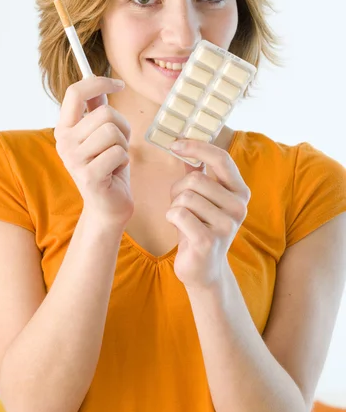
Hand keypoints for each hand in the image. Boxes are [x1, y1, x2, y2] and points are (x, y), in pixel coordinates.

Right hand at [54, 76, 133, 226]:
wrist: (107, 206)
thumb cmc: (108, 168)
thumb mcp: (101, 135)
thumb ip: (96, 111)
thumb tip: (99, 84)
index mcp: (64, 129)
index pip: (75, 92)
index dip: (99, 82)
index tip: (119, 83)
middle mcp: (63, 142)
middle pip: (104, 113)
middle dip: (122, 126)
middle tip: (119, 144)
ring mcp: (74, 160)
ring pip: (113, 132)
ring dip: (124, 145)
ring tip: (116, 159)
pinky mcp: (88, 176)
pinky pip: (118, 152)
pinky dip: (124, 160)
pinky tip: (115, 172)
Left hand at [166, 139, 250, 290]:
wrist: (204, 269)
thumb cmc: (200, 228)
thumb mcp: (203, 198)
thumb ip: (198, 171)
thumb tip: (184, 142)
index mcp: (240, 192)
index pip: (221, 158)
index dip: (197, 147)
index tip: (175, 143)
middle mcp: (239, 207)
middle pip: (196, 179)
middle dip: (179, 189)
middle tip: (180, 204)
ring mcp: (226, 225)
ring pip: (185, 197)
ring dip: (174, 206)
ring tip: (182, 219)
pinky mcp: (209, 241)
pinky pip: (179, 214)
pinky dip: (171, 218)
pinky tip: (179, 229)